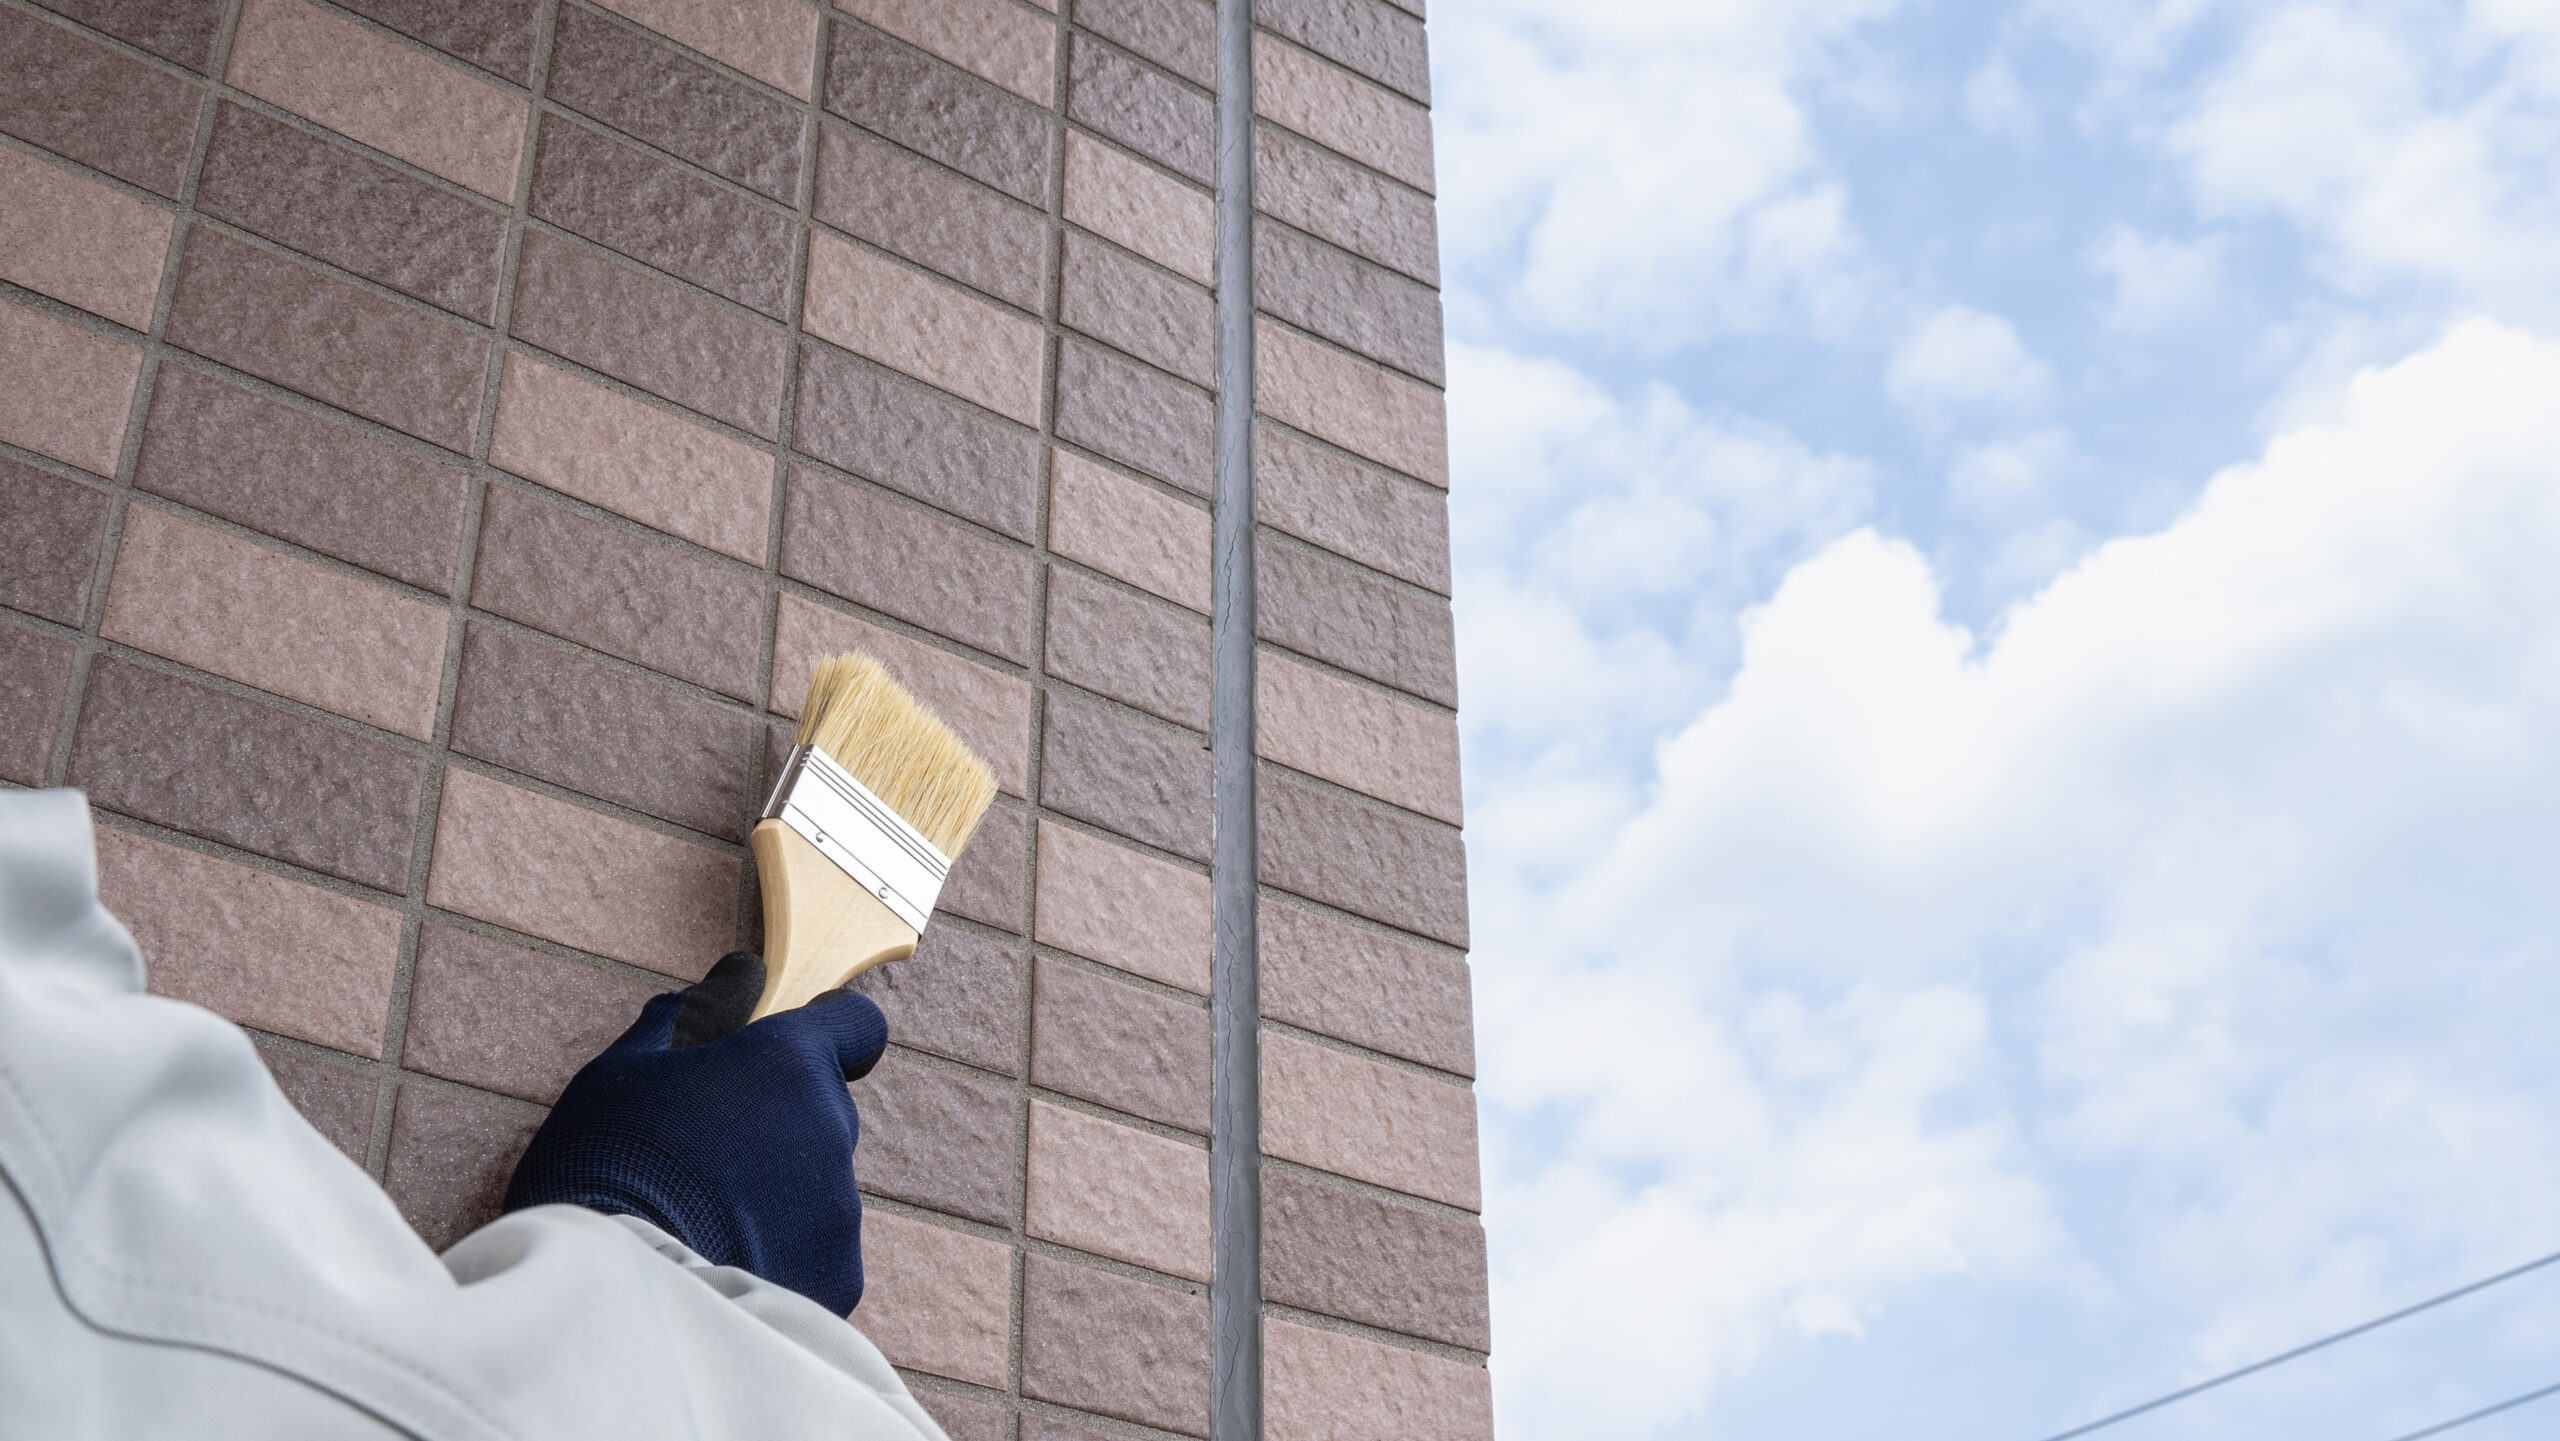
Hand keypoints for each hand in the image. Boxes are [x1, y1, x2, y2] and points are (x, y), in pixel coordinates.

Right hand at [502, 952, 887, 1314]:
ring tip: (699, 1218)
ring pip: (818, 1182)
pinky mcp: (838, 1276)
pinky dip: (781, 1253)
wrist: (612, 1293)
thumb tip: (740, 975)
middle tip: (702, 1153)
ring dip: (776, 1191)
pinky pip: (816, 1250)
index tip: (783, 1055)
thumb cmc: (606, 1164)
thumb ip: (694, 1016)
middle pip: (823, 1109)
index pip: (856, 1026)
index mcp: (790, 1063)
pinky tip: (719, 1261)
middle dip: (778, 1120)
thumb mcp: (626, 1071)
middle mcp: (833, 1128)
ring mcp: (841, 1207)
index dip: (826, 1034)